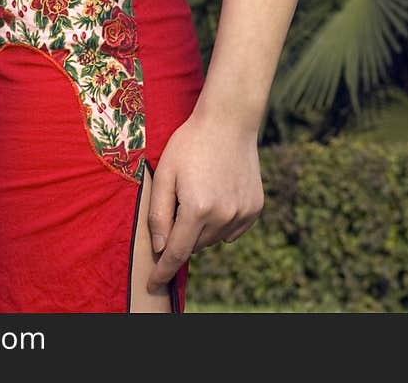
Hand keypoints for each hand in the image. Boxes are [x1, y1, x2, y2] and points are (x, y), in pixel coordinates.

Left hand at [146, 109, 264, 291]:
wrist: (229, 120)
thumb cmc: (190, 144)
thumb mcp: (165, 174)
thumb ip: (158, 214)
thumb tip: (161, 249)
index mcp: (197, 209)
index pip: (176, 253)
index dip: (163, 272)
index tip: (153, 287)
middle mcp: (223, 216)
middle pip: (194, 245)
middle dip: (182, 234)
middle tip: (181, 200)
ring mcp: (242, 213)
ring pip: (214, 239)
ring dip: (202, 228)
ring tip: (201, 192)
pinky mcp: (255, 208)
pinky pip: (232, 230)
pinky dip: (222, 222)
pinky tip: (218, 194)